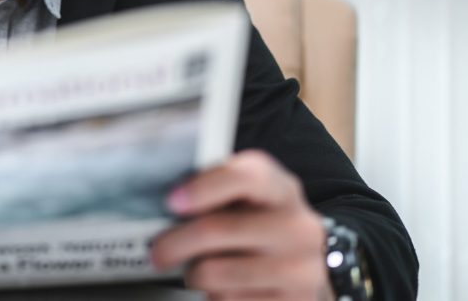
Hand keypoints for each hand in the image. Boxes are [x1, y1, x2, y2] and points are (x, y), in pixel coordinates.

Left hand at [150, 150, 334, 299]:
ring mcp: (300, 269)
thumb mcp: (248, 197)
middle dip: (175, 243)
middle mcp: (296, 226)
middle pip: (217, 230)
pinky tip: (224, 288)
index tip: (172, 202)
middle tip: (157, 251)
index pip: (244, 177)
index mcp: (280, 188)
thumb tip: (163, 205)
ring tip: (197, 270)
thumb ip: (214, 190)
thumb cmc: (261, 223)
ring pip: (216, 274)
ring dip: (194, 275)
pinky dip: (216, 297)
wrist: (310, 263)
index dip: (203, 188)